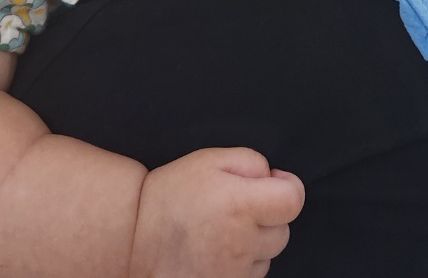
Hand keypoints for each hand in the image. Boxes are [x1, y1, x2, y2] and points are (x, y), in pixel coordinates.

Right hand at [130, 148, 304, 277]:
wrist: (133, 237)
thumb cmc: (169, 197)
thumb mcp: (208, 160)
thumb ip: (250, 161)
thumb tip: (272, 176)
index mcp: (241, 205)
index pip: (294, 200)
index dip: (287, 186)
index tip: (274, 182)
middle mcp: (242, 242)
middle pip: (283, 230)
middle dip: (267, 215)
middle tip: (236, 206)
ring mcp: (235, 272)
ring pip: (267, 255)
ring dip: (254, 242)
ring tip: (221, 229)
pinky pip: (250, 274)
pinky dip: (241, 263)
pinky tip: (217, 249)